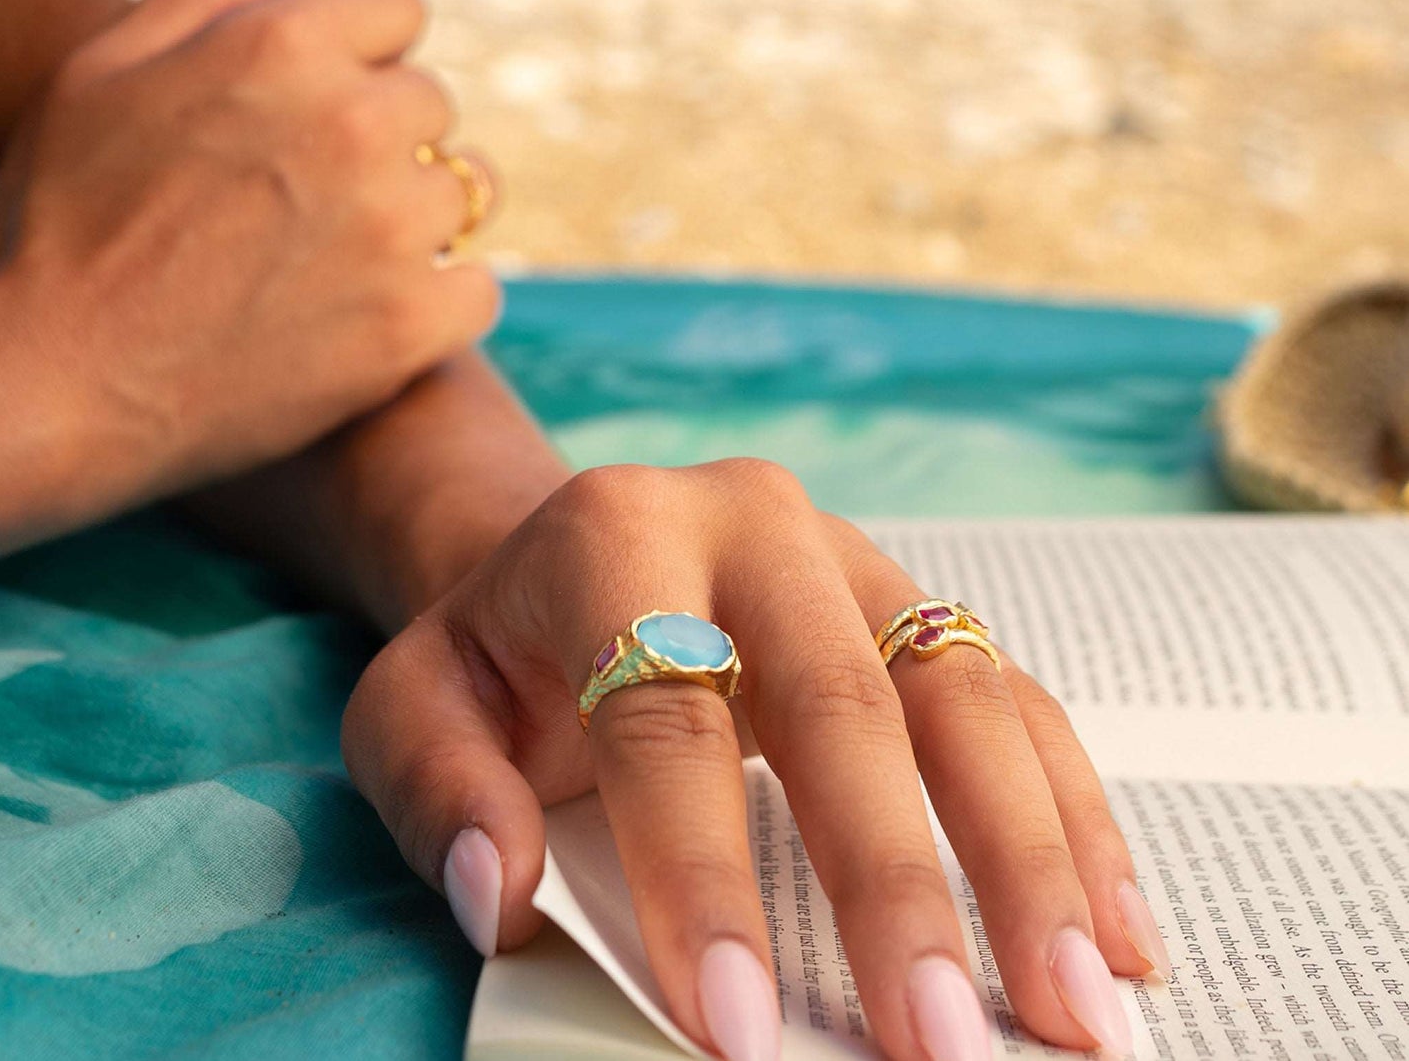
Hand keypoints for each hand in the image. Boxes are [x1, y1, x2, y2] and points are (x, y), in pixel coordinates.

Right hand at [0, 0, 499, 527]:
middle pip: (431, 100)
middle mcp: (352, 124)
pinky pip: (478, 287)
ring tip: (329, 255)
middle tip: (301, 196)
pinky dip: (435, 303)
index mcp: (281, 44)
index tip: (314, 101)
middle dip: (380, 135)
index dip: (358, 51)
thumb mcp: (101, 72)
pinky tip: (363, 313)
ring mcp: (390, 227)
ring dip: (413, 216)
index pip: (399, 4)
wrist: (48, 385)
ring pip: (465, 189)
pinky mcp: (410, 324)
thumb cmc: (59, 220)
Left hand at [343, 461, 1164, 1060]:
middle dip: (898, 884)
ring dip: (1029, 857)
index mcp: (616, 536)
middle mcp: (754, 523)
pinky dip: (1073, 816)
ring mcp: (855, 555)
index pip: (664, 718)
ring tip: (1078, 1010)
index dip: (702, 876)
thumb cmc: (500, 656)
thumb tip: (507, 898)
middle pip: (843, 699)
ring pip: (962, 690)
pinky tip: (1116, 933)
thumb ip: (440, 791)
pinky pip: (1017, 698)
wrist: (577, 552)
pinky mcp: (922, 603)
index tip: (738, 1029)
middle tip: (940, 1048)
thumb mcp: (414, 705)